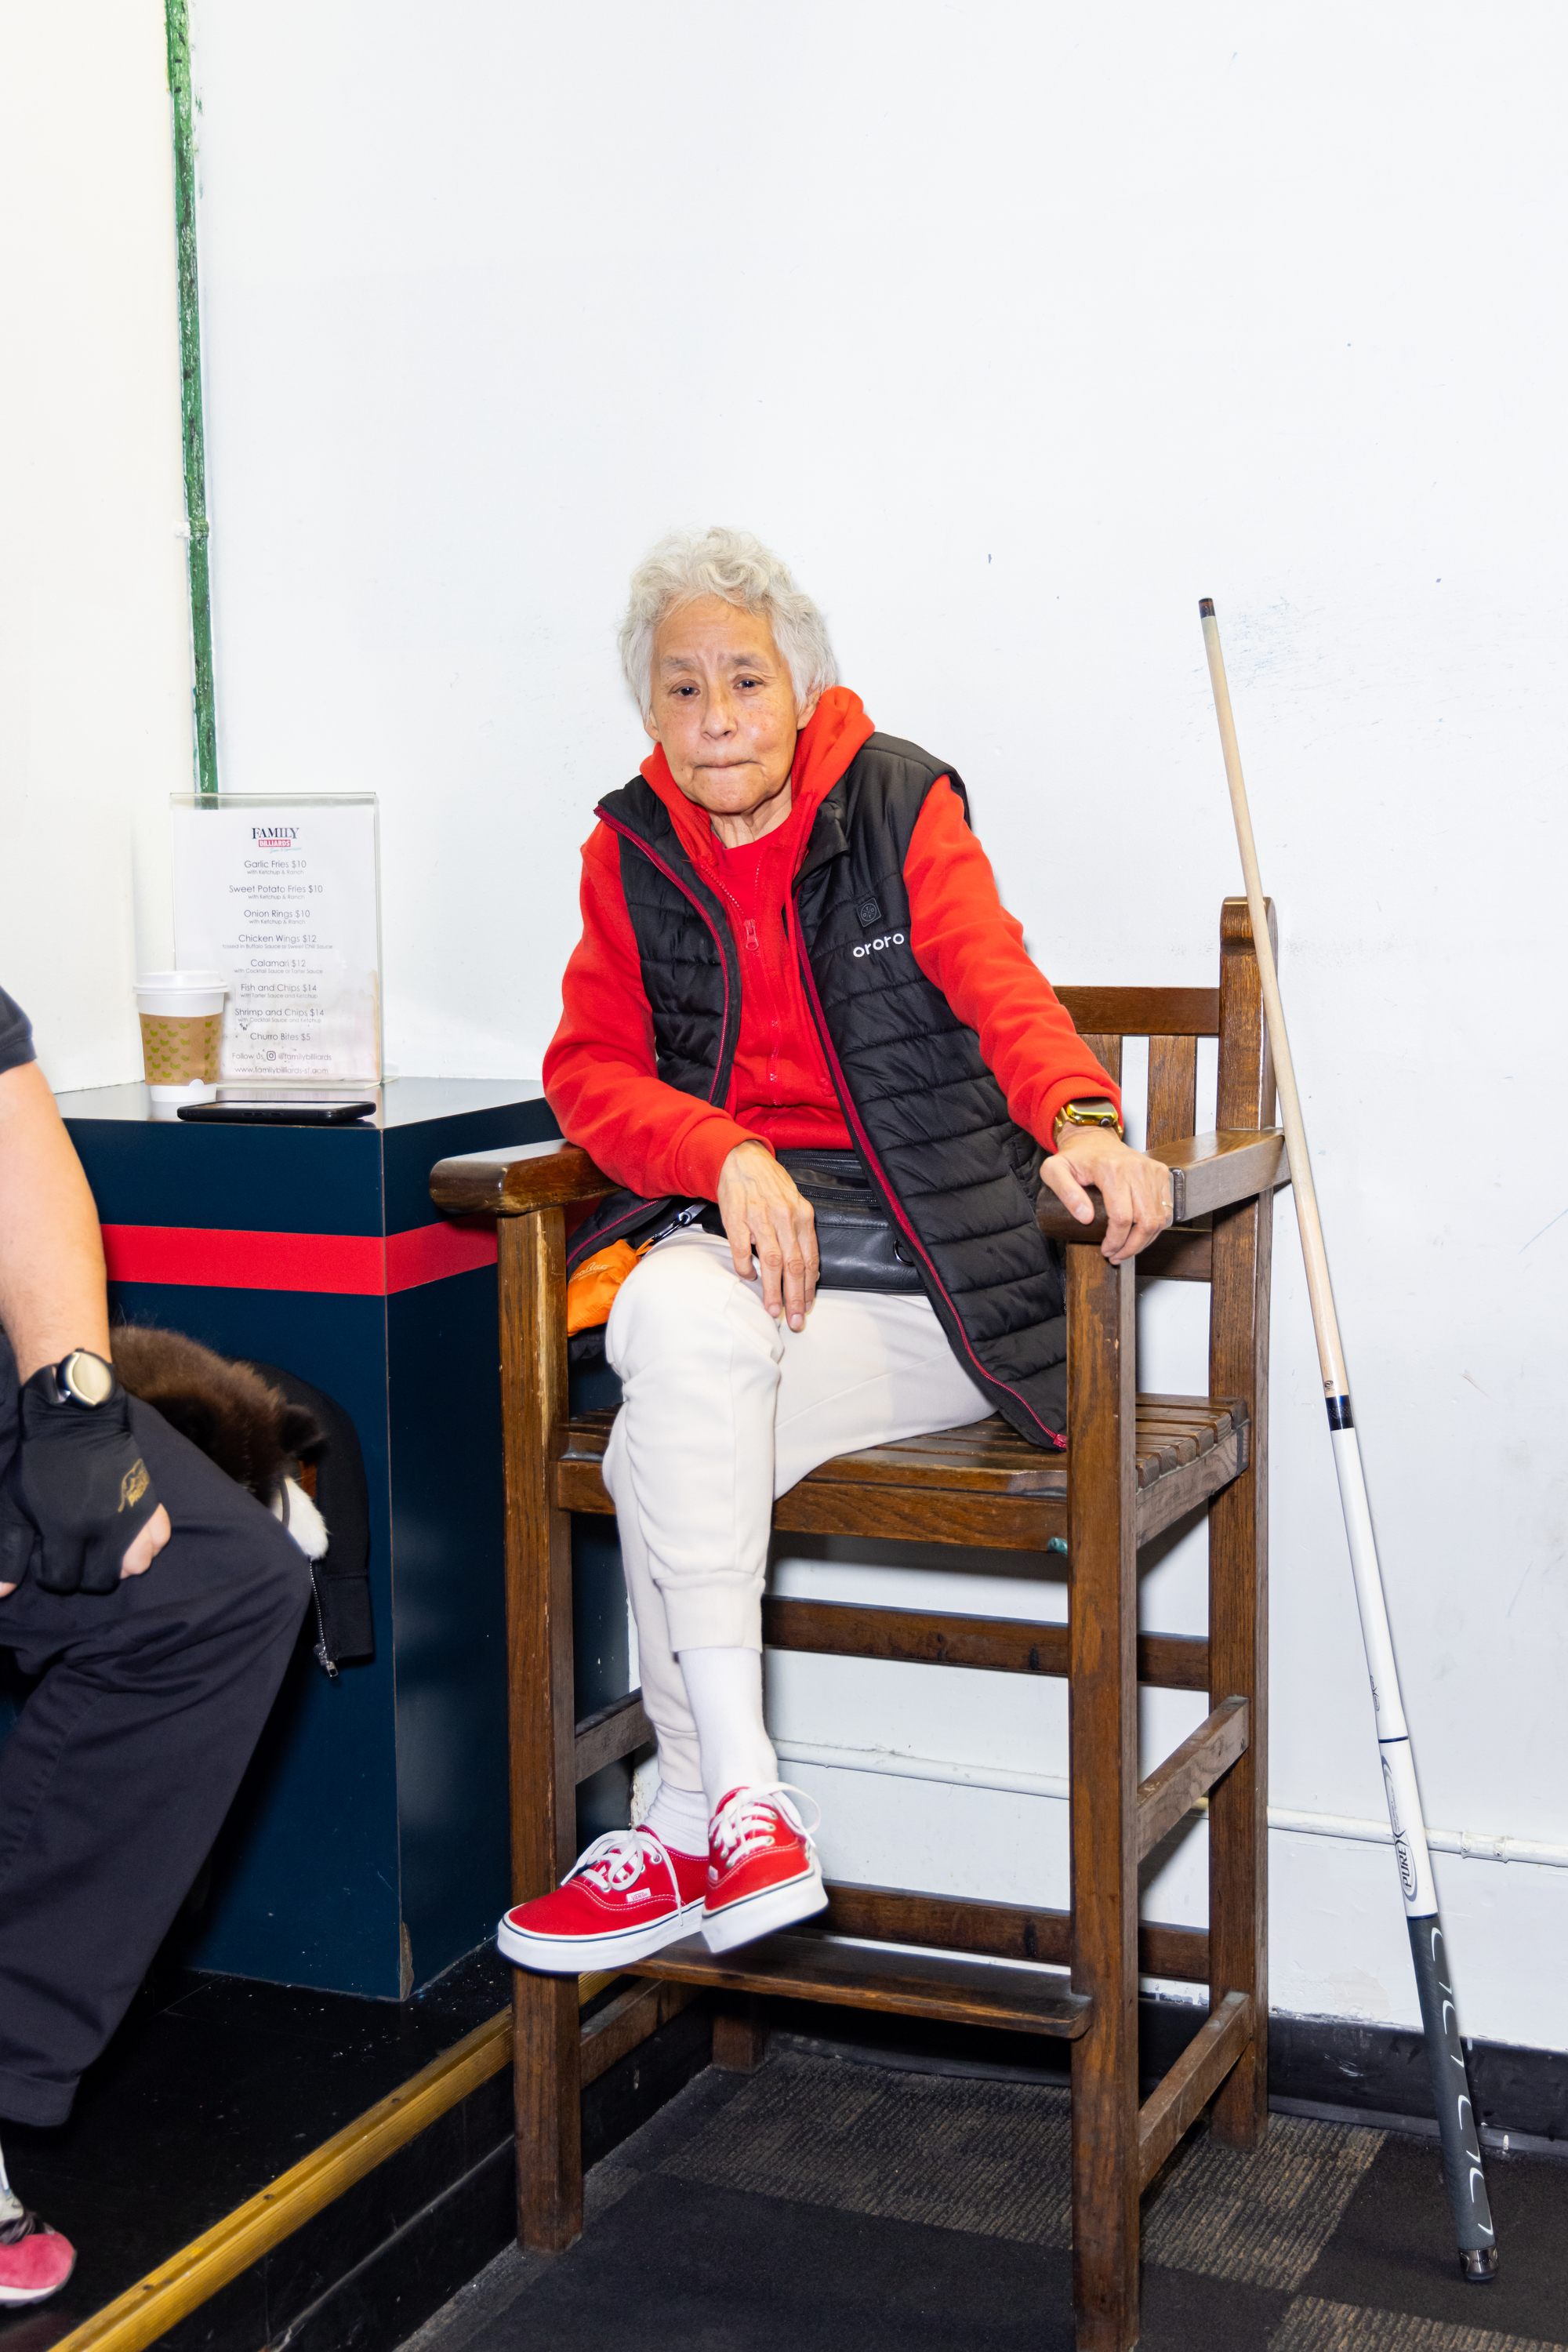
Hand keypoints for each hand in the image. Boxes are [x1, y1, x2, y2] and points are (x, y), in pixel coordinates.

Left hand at [7, 1374, 166, 1594]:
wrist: (76, 1421)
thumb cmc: (38, 1464)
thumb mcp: (12, 1507)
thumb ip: (8, 1552)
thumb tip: (0, 1595)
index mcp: (65, 1530)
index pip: (63, 1581)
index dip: (51, 1577)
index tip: (47, 1561)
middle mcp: (103, 1528)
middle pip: (102, 1579)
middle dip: (85, 1575)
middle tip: (74, 1555)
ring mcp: (131, 1515)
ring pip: (137, 1565)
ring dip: (118, 1564)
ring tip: (103, 1549)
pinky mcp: (151, 1501)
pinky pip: (160, 1539)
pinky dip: (146, 1544)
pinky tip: (128, 1537)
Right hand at [716, 1139, 817, 1329]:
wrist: (742, 1159)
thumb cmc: (770, 1185)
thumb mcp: (794, 1204)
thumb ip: (801, 1234)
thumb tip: (807, 1270)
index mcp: (802, 1215)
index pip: (809, 1259)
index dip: (809, 1287)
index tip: (807, 1307)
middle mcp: (784, 1217)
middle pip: (793, 1265)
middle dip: (795, 1296)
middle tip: (795, 1320)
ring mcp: (760, 1218)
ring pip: (771, 1261)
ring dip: (773, 1289)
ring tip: (773, 1309)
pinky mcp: (737, 1218)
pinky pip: (742, 1249)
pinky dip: (746, 1267)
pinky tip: (749, 1277)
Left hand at [1041, 1128, 1172, 1263]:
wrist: (1094, 1138)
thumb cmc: (1076, 1156)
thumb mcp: (1055, 1170)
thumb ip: (1065, 1192)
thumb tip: (1084, 1217)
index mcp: (1111, 1170)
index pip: (1122, 1217)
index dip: (1116, 1241)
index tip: (1106, 1250)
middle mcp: (1136, 1169)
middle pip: (1145, 1221)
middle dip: (1132, 1247)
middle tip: (1118, 1255)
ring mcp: (1152, 1171)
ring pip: (1160, 1218)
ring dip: (1146, 1240)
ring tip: (1129, 1249)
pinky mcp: (1161, 1173)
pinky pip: (1166, 1208)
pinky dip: (1156, 1226)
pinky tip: (1142, 1235)